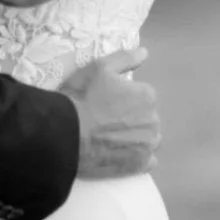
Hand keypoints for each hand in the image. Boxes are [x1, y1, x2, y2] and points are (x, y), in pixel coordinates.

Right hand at [59, 48, 161, 180]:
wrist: (65, 134)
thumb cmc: (81, 98)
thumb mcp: (99, 68)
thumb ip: (125, 59)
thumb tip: (145, 53)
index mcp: (147, 95)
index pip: (142, 97)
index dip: (124, 100)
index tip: (106, 103)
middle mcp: (153, 120)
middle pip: (146, 118)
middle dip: (132, 119)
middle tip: (106, 121)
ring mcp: (147, 145)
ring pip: (148, 139)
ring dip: (136, 138)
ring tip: (111, 139)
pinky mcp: (139, 165)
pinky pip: (147, 160)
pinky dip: (138, 157)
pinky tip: (120, 154)